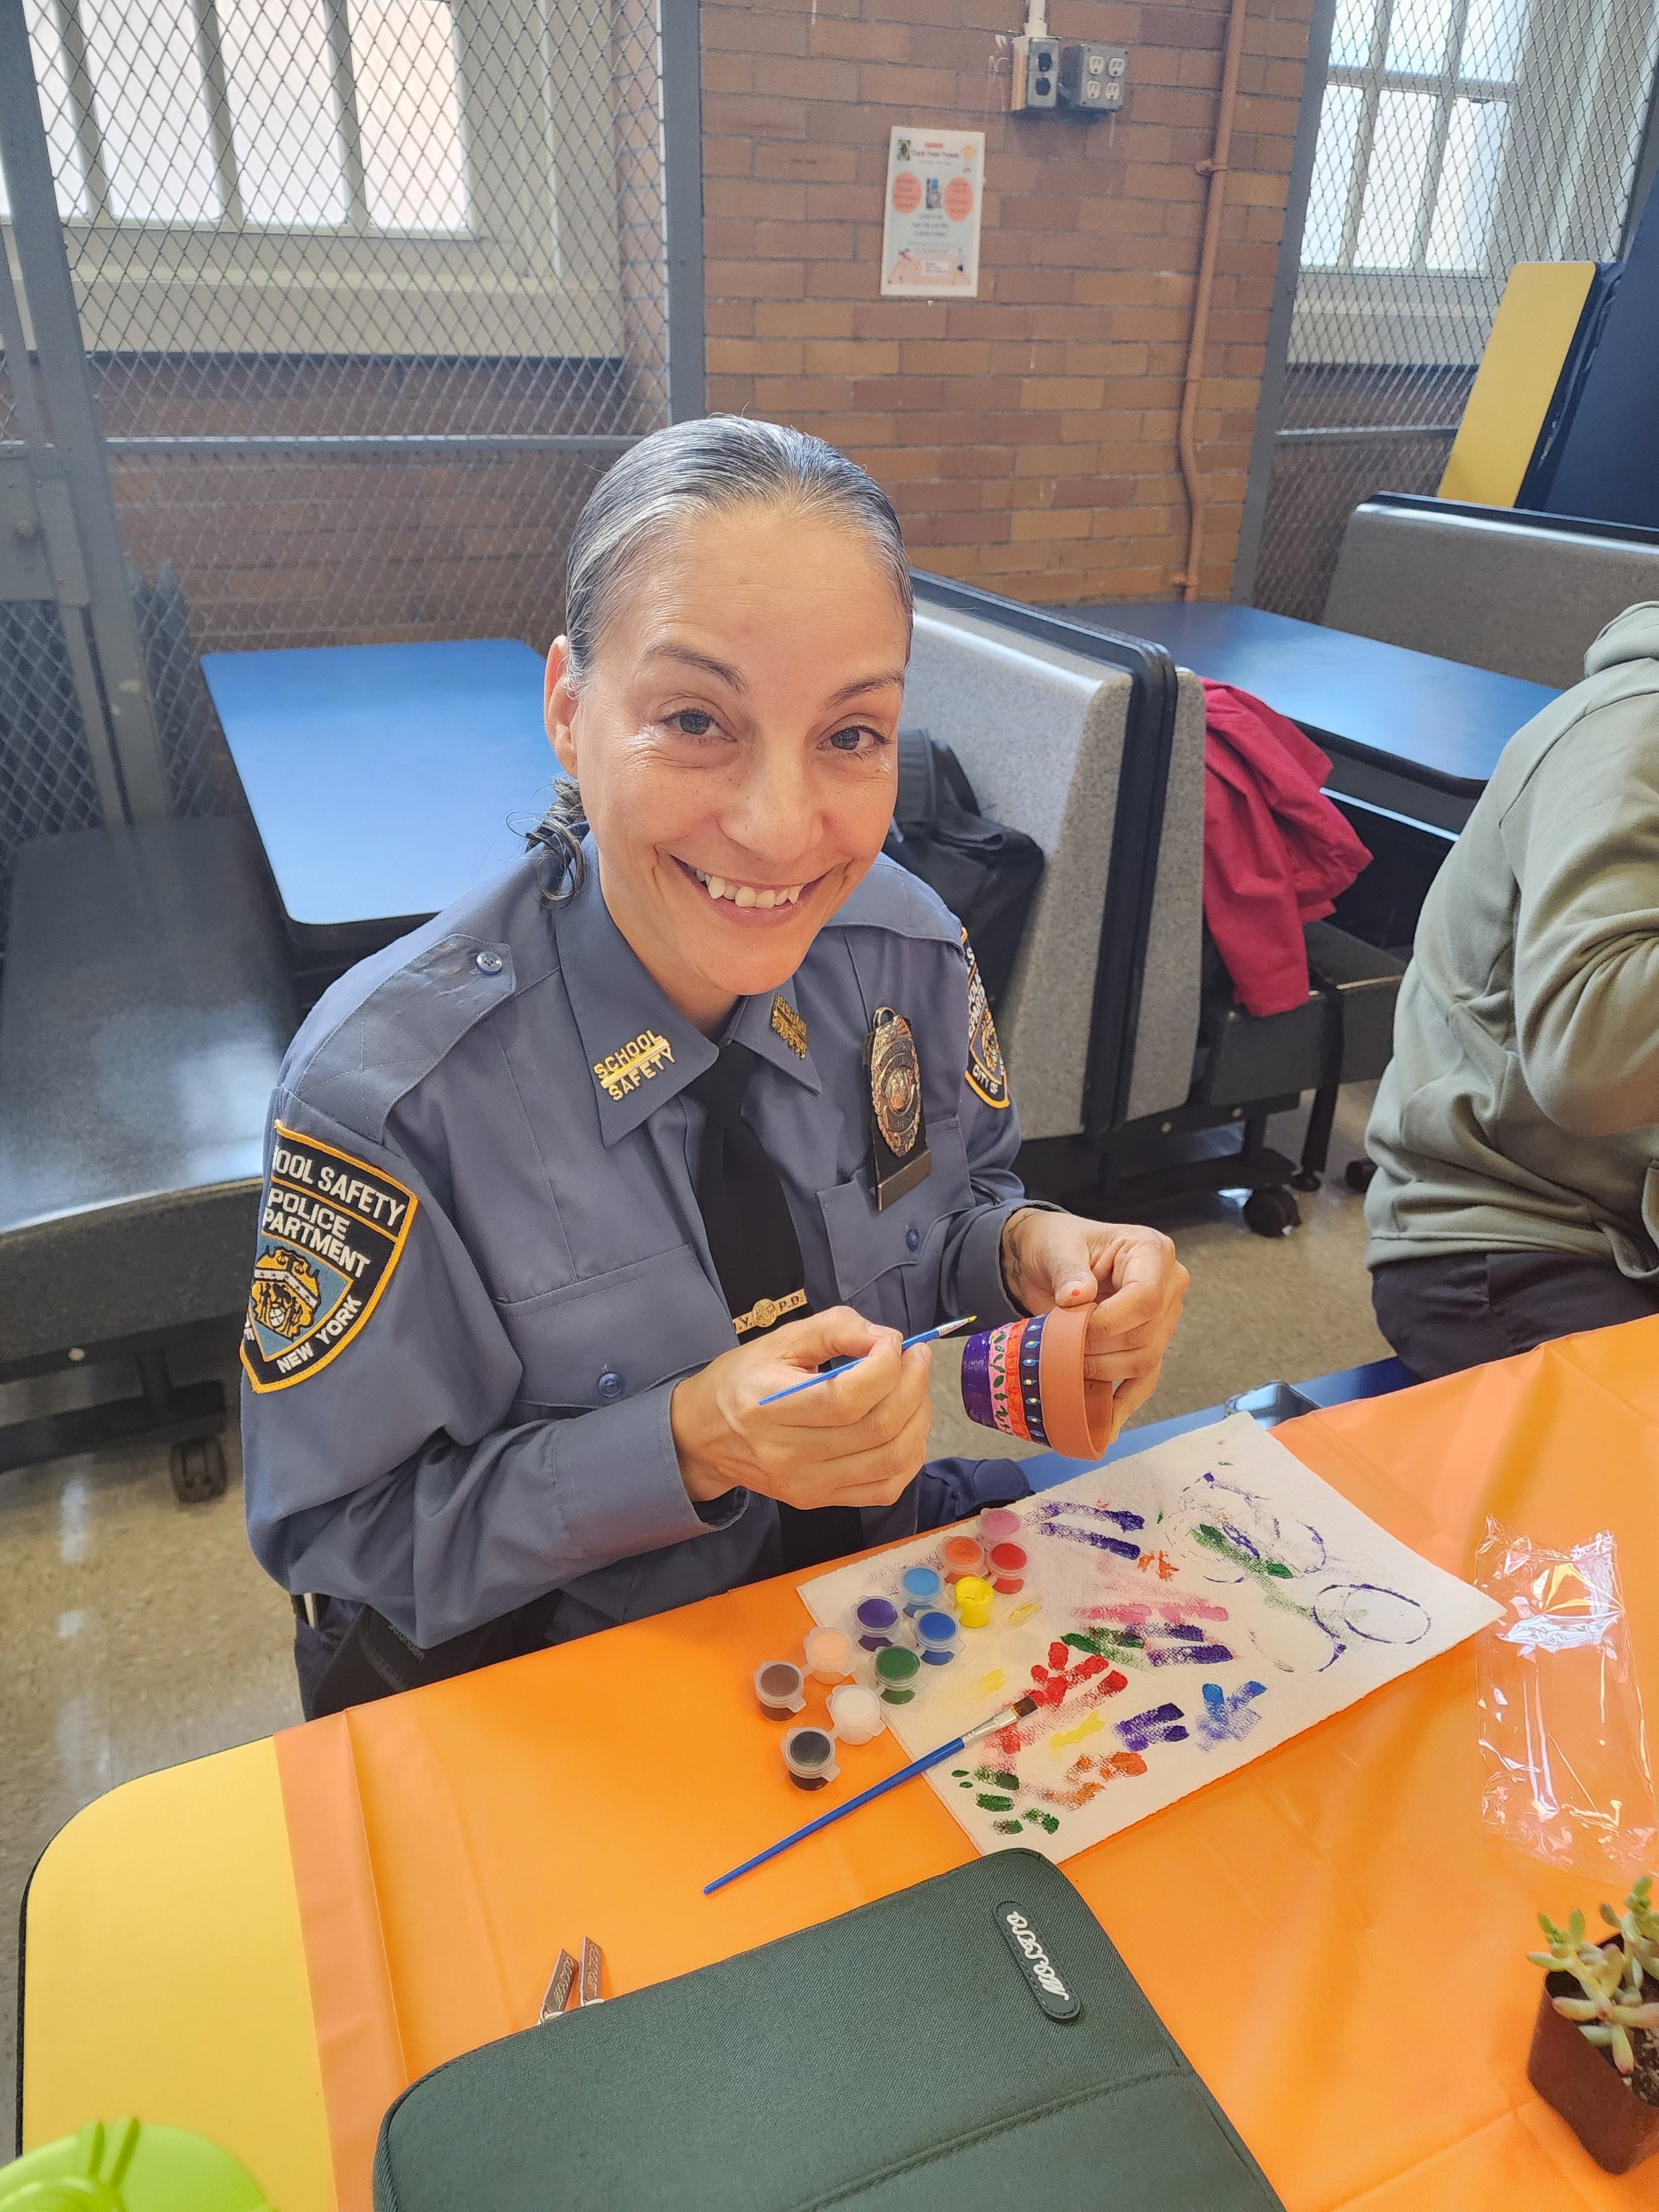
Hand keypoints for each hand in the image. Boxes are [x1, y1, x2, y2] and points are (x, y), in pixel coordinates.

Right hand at [670, 1306, 933, 1509]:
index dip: (885, 1366)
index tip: (895, 1342)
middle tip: (916, 1358)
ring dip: (918, 1419)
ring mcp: (805, 1484)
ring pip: (890, 1460)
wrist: (705, 1437)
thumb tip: (886, 1339)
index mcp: (766, 1406)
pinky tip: (906, 1426)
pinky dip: (909, 1456)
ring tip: (915, 1388)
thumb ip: (835, 1329)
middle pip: (877, 1428)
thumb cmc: (743, 1380)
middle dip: (913, 1386)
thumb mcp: (779, 1341)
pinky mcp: (819, 1500)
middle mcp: (786, 1453)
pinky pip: (885, 1488)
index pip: (845, 1398)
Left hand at [999, 1208, 1187, 1440]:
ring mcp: (1161, 1320)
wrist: (1048, 1258)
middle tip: (1058, 1345)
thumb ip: (1067, 1270)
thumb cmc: (1056, 1244)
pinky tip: (1104, 1427)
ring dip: (1101, 1370)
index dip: (1110, 1321)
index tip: (1073, 1325)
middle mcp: (1168, 1287)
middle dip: (1098, 1348)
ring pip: (1144, 1362)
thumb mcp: (1056, 1247)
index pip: (1146, 1298)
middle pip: (1145, 1336)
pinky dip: (1123, 1405)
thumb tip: (1075, 1297)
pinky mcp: (1146, 1345)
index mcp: (1152, 1252)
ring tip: (1064, 1362)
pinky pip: (1143, 1381)